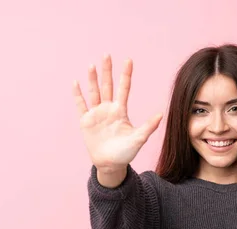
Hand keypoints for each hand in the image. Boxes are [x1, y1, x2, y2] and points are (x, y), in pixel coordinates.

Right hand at [73, 54, 162, 174]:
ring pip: (94, 92)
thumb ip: (148, 126)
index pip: (124, 88)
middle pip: (107, 86)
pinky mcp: (86, 121)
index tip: (128, 60)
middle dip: (107, 71)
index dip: (126, 75)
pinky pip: (81, 105)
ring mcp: (96, 114)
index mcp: (121, 111)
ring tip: (92, 65)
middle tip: (107, 54)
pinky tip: (75, 82)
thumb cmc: (126, 152)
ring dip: (92, 79)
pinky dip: (78, 94)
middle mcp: (108, 109)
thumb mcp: (139, 139)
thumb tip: (161, 115)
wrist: (111, 164)